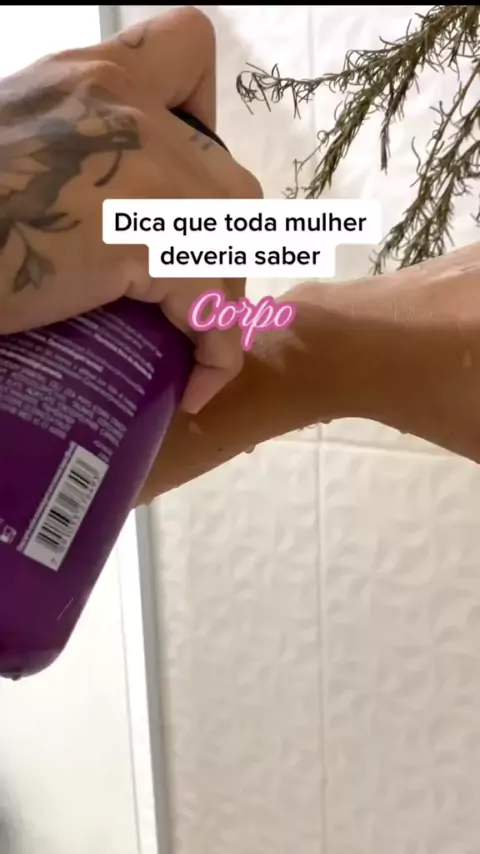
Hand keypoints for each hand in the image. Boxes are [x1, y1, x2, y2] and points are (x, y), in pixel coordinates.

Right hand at [0, 8, 261, 412]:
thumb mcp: (15, 157)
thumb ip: (67, 160)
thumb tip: (94, 223)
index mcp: (91, 80)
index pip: (187, 49)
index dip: (205, 121)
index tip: (187, 175)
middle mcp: (127, 109)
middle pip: (229, 179)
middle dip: (218, 249)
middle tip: (179, 298)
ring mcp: (142, 166)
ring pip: (231, 241)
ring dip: (217, 302)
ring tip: (183, 346)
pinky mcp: (142, 233)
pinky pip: (214, 301)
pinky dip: (215, 352)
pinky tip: (194, 385)